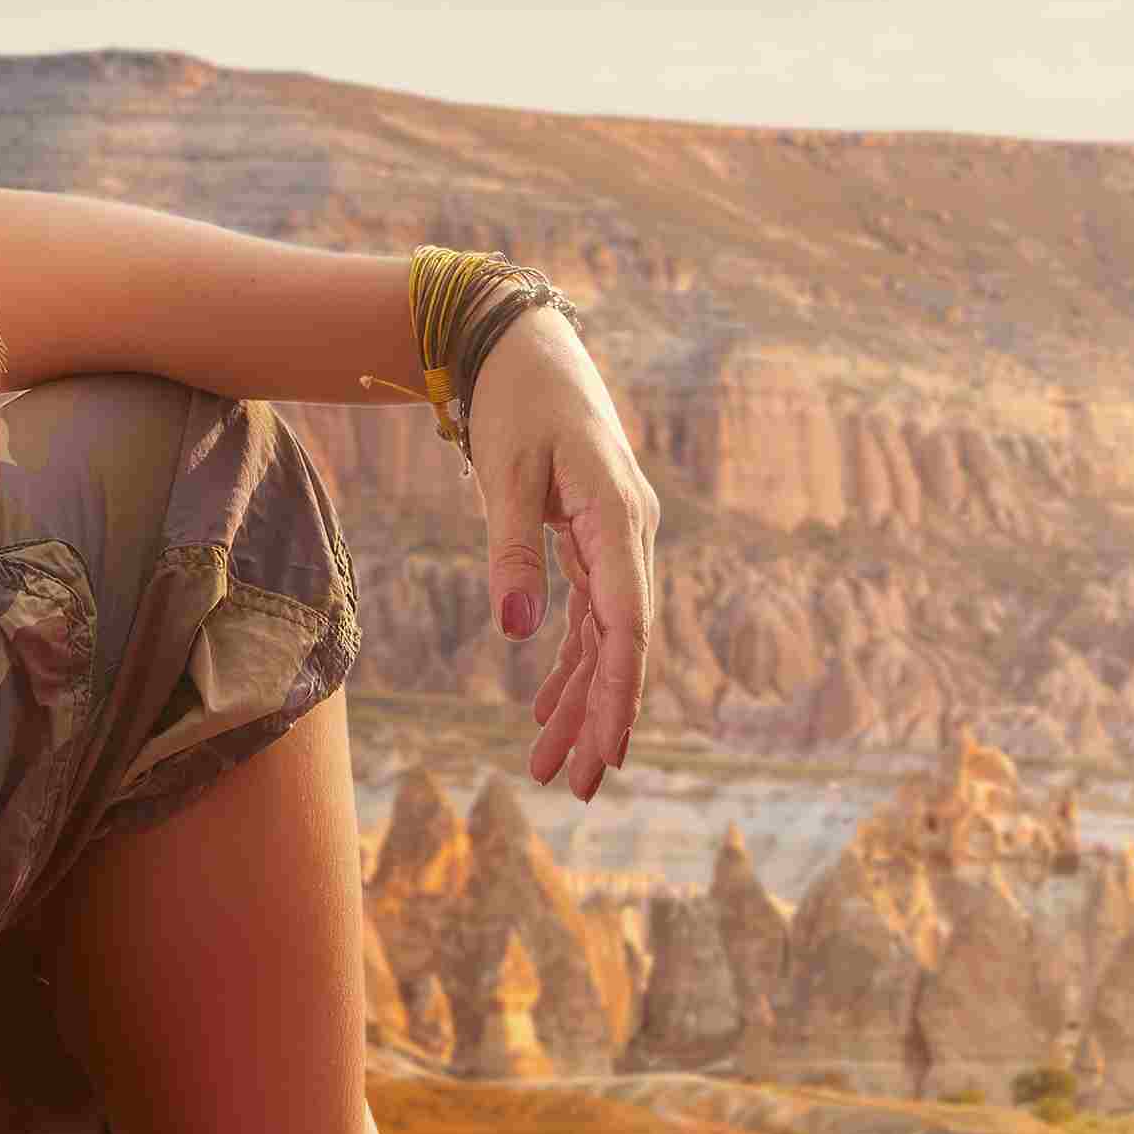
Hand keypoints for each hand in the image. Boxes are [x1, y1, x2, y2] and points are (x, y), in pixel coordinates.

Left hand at [465, 306, 656, 800]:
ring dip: (582, 703)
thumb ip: (511, 549)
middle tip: (577, 787)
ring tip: (551, 769)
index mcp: (619, 519)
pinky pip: (588, 618)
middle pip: (623, 645)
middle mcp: (628, 536)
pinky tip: (545, 711)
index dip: (621, 691)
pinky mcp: (591, 543)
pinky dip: (569, 665)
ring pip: (606, 640)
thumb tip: (513, 631)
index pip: (629, 623)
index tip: (609, 751)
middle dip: (601, 719)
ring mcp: (614, 542)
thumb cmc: (517, 401)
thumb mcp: (503, 472)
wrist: (525, 346)